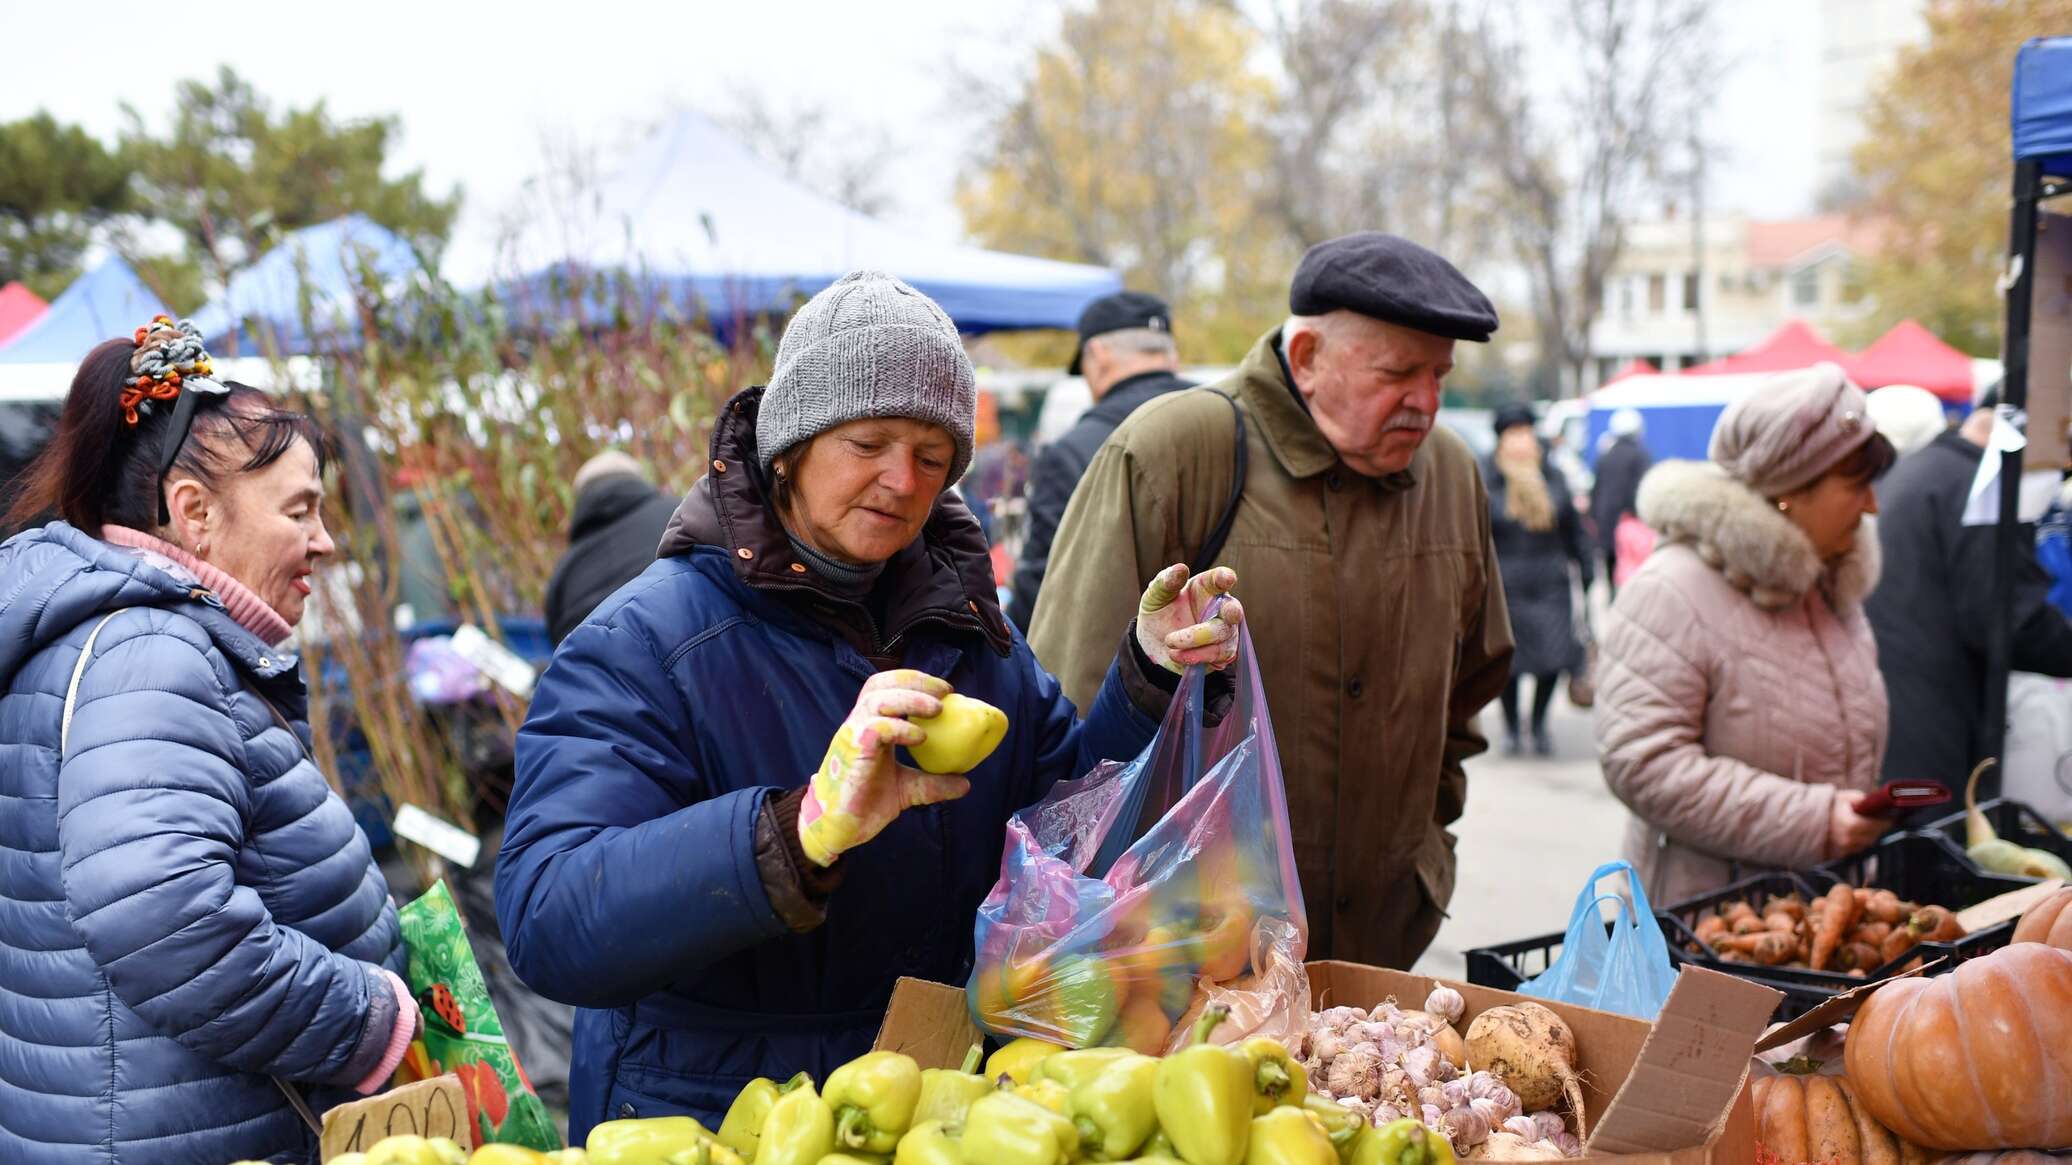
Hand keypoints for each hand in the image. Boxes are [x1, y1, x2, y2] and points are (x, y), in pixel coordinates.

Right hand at [798, 670, 971, 866]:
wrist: (839, 827)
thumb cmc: (865, 803)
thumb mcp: (907, 790)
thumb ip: (933, 783)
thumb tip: (966, 783)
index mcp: (870, 725)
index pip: (887, 686)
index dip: (915, 681)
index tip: (946, 691)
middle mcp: (859, 724)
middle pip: (881, 684)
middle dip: (915, 681)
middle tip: (945, 692)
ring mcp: (853, 735)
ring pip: (877, 700)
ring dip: (910, 699)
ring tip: (936, 709)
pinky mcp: (852, 751)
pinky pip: (875, 728)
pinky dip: (900, 727)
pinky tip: (920, 738)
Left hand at [1134, 564, 1244, 672]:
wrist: (1153, 643)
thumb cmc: (1159, 612)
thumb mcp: (1155, 596)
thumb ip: (1166, 583)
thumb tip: (1180, 569)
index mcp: (1206, 587)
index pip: (1218, 579)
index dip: (1225, 577)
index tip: (1227, 578)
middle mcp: (1219, 608)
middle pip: (1232, 611)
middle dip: (1231, 614)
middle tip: (1228, 614)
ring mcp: (1223, 631)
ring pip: (1224, 637)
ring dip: (1197, 643)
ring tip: (1170, 645)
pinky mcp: (1221, 653)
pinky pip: (1220, 657)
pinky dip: (1199, 658)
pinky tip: (1179, 656)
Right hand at [1828, 793, 1890, 857]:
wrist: (1809, 818)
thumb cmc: (1829, 806)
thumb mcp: (1847, 797)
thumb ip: (1864, 800)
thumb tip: (1880, 803)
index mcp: (1853, 825)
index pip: (1879, 825)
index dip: (1887, 821)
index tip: (1891, 817)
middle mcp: (1850, 839)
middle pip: (1875, 836)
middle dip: (1879, 828)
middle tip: (1881, 820)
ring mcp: (1846, 848)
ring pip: (1868, 844)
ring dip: (1870, 836)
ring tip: (1867, 826)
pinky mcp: (1842, 854)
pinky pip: (1858, 849)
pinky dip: (1860, 842)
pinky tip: (1857, 833)